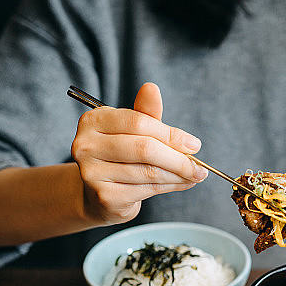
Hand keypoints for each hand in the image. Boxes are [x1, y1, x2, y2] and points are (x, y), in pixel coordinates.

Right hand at [71, 82, 207, 224]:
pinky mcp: (104, 196)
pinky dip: (170, 187)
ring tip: (194, 175)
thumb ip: (146, 113)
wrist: (101, 195)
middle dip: (178, 158)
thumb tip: (152, 88)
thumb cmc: (121, 156)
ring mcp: (92, 172)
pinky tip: (182, 184)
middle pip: (144, 149)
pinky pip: (146, 190)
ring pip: (148, 172)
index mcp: (94, 121)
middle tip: (199, 165)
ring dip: (178, 175)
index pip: (139, 123)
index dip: (171, 134)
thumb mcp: (133, 131)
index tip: (194, 144)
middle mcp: (87, 145)